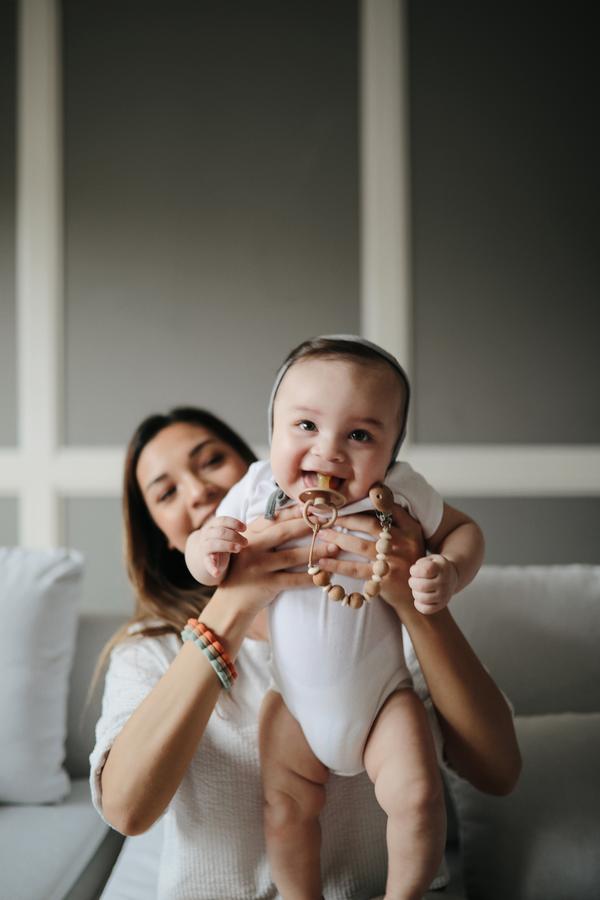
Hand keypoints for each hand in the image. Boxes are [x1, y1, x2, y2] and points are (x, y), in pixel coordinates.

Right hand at [185, 516, 246, 581]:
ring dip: (228, 546)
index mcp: (212, 525)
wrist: (203, 553)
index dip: (234, 523)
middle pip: (220, 532)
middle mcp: (206, 535)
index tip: (245, 528)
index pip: (222, 520)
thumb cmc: (220, 540)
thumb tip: (248, 526)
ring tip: (239, 549)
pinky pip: (207, 564)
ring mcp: (204, 547)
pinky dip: (212, 568)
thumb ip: (233, 529)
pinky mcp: (205, 560)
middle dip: (235, 536)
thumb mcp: (225, 532)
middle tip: (246, 542)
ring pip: (213, 544)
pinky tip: (217, 573)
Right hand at [218, 506, 336, 613]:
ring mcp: (258, 567)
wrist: (230, 603)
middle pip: (283, 532)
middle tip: (328, 522)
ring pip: (291, 556)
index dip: (294, 512)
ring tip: (334, 547)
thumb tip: (295, 518)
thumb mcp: (248, 548)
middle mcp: (252, 548)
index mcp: (249, 535)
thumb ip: (264, 534)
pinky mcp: (266, 584)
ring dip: (315, 551)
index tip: (313, 507)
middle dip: (307, 525)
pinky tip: (326, 574)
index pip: (274, 518)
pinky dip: (310, 577)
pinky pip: (293, 579)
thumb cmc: (244, 571)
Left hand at [314, 503, 424, 615]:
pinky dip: (337, 565)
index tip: (348, 501)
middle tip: (328, 517)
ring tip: (321, 535)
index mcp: (411, 529)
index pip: (388, 509)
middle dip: (346, 519)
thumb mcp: (411, 539)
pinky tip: (322, 561)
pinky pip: (356, 569)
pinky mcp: (384, 579)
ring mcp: (394, 561)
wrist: (418, 594)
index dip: (366, 503)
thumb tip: (371, 500)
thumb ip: (397, 522)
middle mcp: (404, 543)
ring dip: (338, 539)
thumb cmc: (408, 562)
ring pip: (360, 545)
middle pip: (370, 524)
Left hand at [409, 553, 458, 614]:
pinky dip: (418, 605)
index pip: (425, 571)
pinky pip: (426, 609)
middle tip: (413, 580)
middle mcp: (445, 582)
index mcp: (442, 568)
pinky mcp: (441, 605)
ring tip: (416, 588)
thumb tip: (414, 572)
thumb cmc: (435, 567)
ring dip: (415, 593)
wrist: (451, 577)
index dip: (414, 570)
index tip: (414, 570)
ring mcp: (444, 595)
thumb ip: (420, 563)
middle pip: (422, 586)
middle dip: (412, 582)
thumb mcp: (430, 559)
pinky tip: (419, 598)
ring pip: (423, 598)